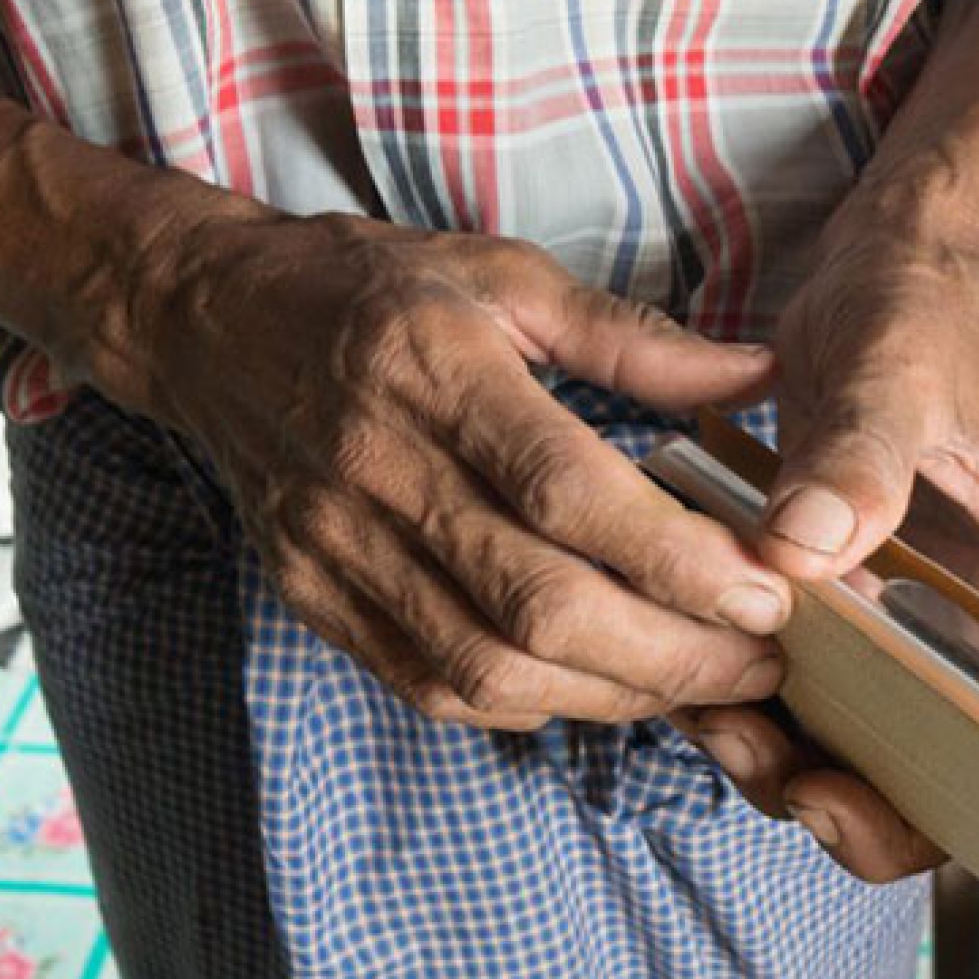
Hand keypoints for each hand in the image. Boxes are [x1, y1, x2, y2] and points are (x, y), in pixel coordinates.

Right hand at [144, 204, 794, 728]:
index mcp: (434, 369)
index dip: (676, 559)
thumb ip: (632, 337)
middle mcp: (377, 468)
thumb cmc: (373, 288)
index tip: (764, 592)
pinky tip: (592, 682)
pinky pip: (429, 685)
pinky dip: (527, 703)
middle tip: (762, 660)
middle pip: (535, 605)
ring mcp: (335, 545)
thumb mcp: (503, 275)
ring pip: (484, 667)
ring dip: (610, 697)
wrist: (213, 322)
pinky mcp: (314, 595)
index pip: (566, 491)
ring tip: (696, 683)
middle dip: (670, 655)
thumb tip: (758, 377)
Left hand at [673, 209, 978, 978]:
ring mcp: (895, 616)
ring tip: (719, 721)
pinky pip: (795, 684)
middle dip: (871, 808)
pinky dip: (748, 699)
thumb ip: (860, 460)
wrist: (873, 265)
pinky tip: (693, 681)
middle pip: (945, 773)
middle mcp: (966, 621)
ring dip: (791, 759)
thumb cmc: (919, 313)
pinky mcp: (826, 594)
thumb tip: (807, 556)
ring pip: (857, 742)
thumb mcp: (895, 374)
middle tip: (793, 783)